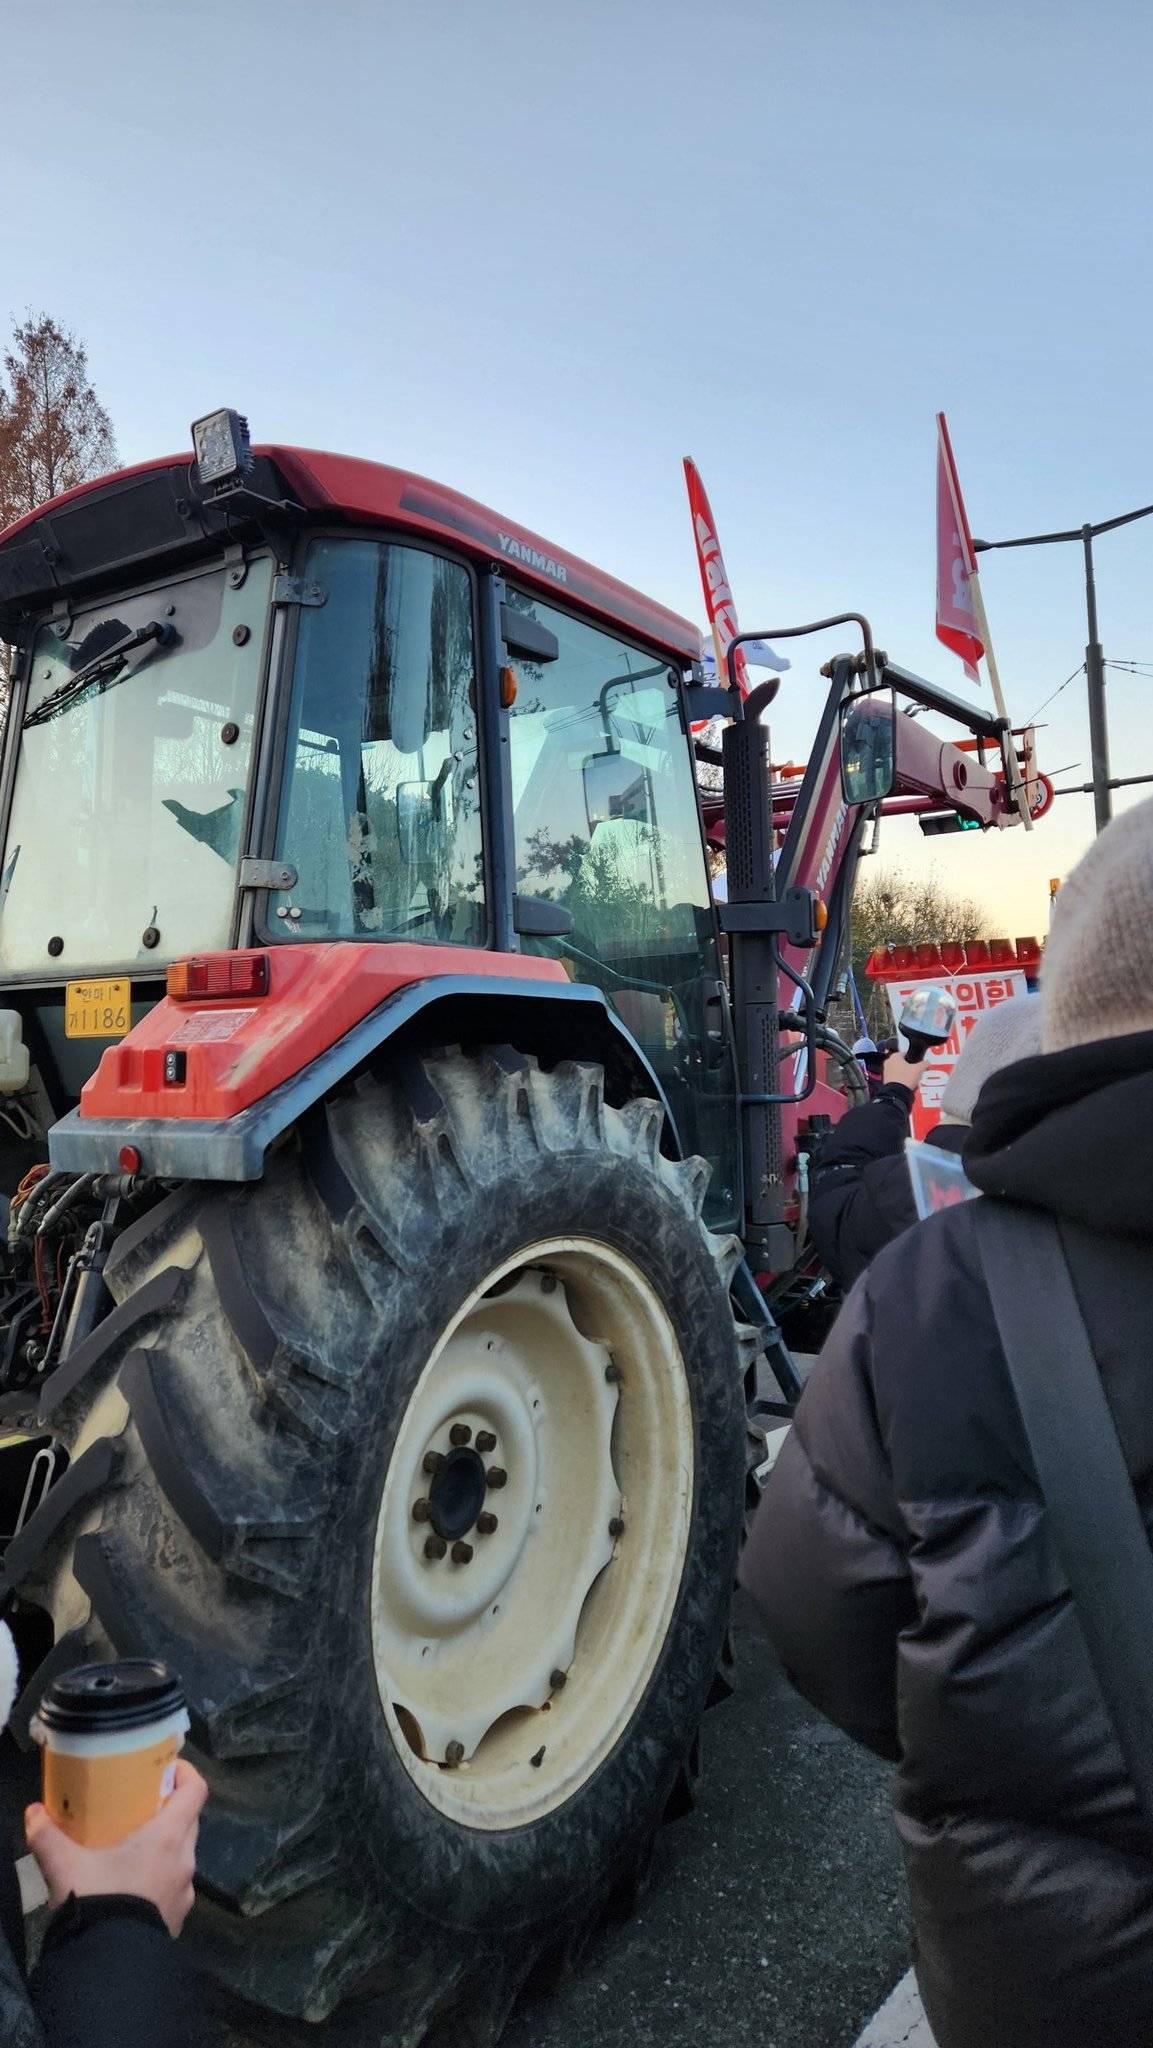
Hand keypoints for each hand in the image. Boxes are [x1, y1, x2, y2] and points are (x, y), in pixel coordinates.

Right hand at [25, 1759, 207, 1936]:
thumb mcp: (66, 1866)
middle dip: (170, 1809)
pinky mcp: (177, 1919)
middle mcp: (185, 1861)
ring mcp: (185, 1892)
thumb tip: (34, 1813)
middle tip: (141, 1805)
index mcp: (168, 1837)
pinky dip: (159, 1878)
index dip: (187, 1774)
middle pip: (189, 1821)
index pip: (196, 1791)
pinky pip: (174, 1887)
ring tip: (134, 1847)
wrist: (109, 1963)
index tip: (168, 1768)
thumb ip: (48, 1836)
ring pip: (182, 1855)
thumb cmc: (98, 1900)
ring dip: (165, 1846)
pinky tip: (133, 1886)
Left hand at [883, 1050, 925, 1094]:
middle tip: (917, 1072)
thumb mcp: (919, 1069)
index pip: (905, 1053)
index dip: (913, 1058)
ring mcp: (886, 1072)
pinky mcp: (886, 1081)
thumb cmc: (905, 1079)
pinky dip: (902, 1081)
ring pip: (899, 1071)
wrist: (897, 1093)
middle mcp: (888, 1063)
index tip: (918, 1062)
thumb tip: (927, 1062)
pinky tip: (908, 1085)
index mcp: (895, 1056)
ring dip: (907, 1075)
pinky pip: (896, 1079)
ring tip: (914, 1080)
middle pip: (902, 1063)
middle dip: (910, 1068)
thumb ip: (924, 1064)